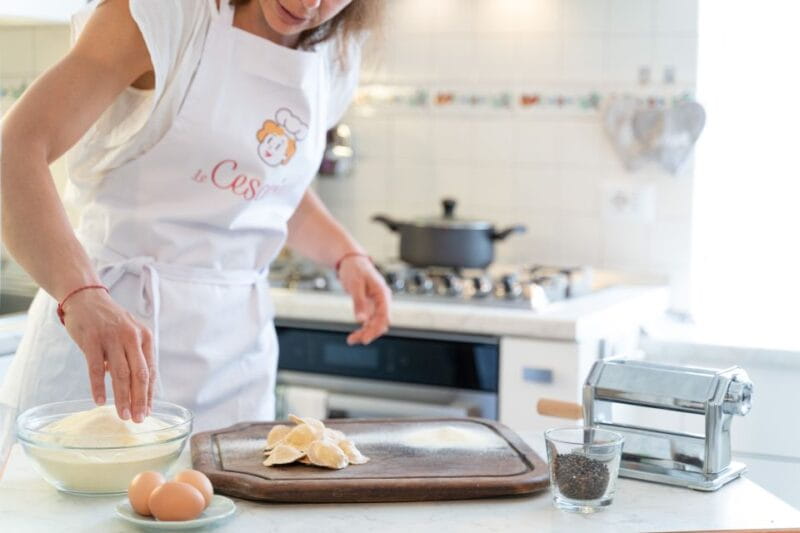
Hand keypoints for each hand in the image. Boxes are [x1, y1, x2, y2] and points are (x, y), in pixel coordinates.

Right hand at [62, 289, 154, 422]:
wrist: (86, 298)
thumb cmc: (110, 321)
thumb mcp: (129, 335)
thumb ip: (133, 358)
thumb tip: (136, 388)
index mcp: (145, 337)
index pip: (151, 371)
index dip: (149, 393)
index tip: (148, 411)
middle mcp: (132, 337)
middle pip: (139, 374)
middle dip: (140, 399)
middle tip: (138, 419)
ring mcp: (112, 338)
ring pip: (120, 374)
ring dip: (122, 397)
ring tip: (123, 415)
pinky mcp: (92, 340)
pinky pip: (96, 368)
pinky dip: (98, 386)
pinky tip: (100, 401)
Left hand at [337, 256, 390, 344]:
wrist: (350, 261)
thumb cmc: (355, 269)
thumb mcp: (356, 285)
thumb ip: (359, 302)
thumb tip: (361, 320)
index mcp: (383, 294)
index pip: (384, 316)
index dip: (376, 329)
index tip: (366, 339)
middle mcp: (382, 300)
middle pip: (381, 322)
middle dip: (370, 333)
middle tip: (355, 340)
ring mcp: (376, 304)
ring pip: (375, 324)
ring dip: (365, 333)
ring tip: (351, 340)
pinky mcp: (369, 306)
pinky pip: (369, 321)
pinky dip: (362, 329)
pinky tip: (354, 335)